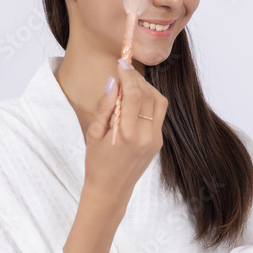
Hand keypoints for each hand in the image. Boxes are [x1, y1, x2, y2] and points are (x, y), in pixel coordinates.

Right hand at [84, 59, 167, 208]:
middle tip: (123, 72)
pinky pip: (158, 114)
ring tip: (130, 86)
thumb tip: (114, 81)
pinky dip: (148, 102)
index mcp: (127, 134)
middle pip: (149, 95)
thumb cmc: (97, 162)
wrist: (111, 189)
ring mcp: (155, 140)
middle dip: (137, 79)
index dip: (128, 75)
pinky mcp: (159, 142)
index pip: (134, 95)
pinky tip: (134, 102)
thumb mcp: (94, 133)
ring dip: (146, 89)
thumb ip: (105, 106)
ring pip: (159, 102)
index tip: (121, 63)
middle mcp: (146, 136)